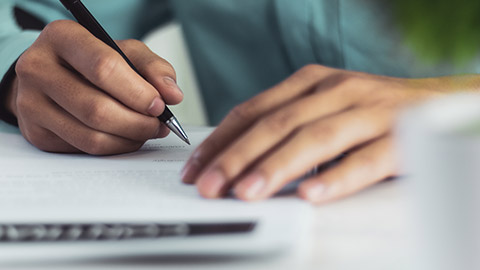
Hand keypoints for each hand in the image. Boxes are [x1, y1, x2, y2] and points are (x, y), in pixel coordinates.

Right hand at [6, 20, 182, 154]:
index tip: (159, 105)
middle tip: (158, 125)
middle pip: (97, 109)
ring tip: (146, 131)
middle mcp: (38, 68)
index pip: (104, 68)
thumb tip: (173, 96)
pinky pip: (84, 149)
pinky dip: (114, 148)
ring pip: (91, 136)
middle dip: (138, 123)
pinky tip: (125, 137)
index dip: (138, 92)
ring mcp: (31, 104)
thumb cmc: (94, 62)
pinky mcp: (36, 133)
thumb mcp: (126, 52)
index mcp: (62, 38)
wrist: (54, 76)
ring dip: (129, 139)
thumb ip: (153, 69)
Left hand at [181, 64, 444, 203]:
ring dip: (277, 166)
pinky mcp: (399, 137)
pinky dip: (337, 177)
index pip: (254, 111)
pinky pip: (365, 159)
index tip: (195, 167)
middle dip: (238, 156)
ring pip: (315, 138)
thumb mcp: (321, 107)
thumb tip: (235, 155)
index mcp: (311, 83)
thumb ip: (285, 124)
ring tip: (247, 192)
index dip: (221, 140)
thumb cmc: (368, 111)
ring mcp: (368, 112)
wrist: (437, 103)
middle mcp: (336, 91)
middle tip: (209, 185)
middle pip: (278, 124)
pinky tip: (311, 195)